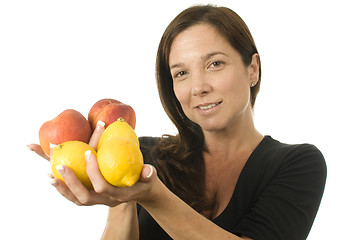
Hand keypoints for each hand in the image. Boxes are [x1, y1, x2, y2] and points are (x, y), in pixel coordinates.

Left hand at [29, 120, 157, 205]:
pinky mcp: (92, 198)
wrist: (140, 192)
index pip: (103, 187)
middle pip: (84, 197)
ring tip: (50, 175)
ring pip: (76, 200)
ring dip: (62, 188)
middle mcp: (106, 201)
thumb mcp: (149, 178)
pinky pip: (75, 196)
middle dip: (71, 183)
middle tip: (60, 166)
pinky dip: (64, 188)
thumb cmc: (144, 181)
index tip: (88, 152)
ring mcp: (98, 201)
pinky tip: (55, 177)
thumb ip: (149, 174)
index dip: (94, 172)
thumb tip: (148, 170)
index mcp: (119, 195)